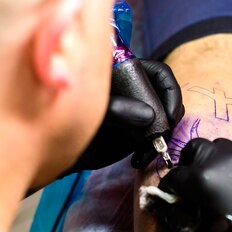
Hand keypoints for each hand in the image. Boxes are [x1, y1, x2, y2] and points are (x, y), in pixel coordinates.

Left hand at [65, 60, 183, 173]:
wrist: (62, 146)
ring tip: (148, 151)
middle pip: (166, 96)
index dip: (170, 91)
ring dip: (164, 136)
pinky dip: (154, 149)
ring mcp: (138, 111)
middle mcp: (135, 89)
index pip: (159, 73)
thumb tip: (150, 116)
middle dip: (169, 117)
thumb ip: (117, 109)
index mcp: (124, 72)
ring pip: (165, 118)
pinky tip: (140, 158)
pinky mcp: (138, 131)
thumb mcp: (91, 110)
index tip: (169, 115)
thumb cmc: (69, 120)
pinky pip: (156, 137)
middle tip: (162, 136)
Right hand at [147, 138, 231, 231]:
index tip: (169, 197)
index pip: (174, 176)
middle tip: (191, 183)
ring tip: (216, 181)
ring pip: (221, 147)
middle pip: (195, 148)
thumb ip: (180, 218)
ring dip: (212, 161)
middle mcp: (223, 160)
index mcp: (202, 177)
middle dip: (188, 163)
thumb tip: (169, 206)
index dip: (168, 189)